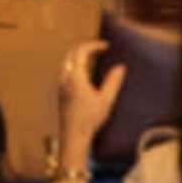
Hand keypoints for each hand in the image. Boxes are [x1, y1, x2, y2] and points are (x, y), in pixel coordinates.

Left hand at [56, 43, 123, 168]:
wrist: (73, 136)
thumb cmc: (89, 120)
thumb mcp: (106, 100)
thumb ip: (113, 82)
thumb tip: (120, 67)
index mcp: (75, 77)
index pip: (81, 52)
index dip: (94, 46)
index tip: (106, 46)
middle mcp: (65, 79)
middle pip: (71, 54)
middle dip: (85, 48)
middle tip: (99, 49)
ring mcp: (61, 85)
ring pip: (66, 62)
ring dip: (79, 56)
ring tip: (93, 59)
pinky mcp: (61, 93)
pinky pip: (66, 71)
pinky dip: (75, 66)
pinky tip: (85, 74)